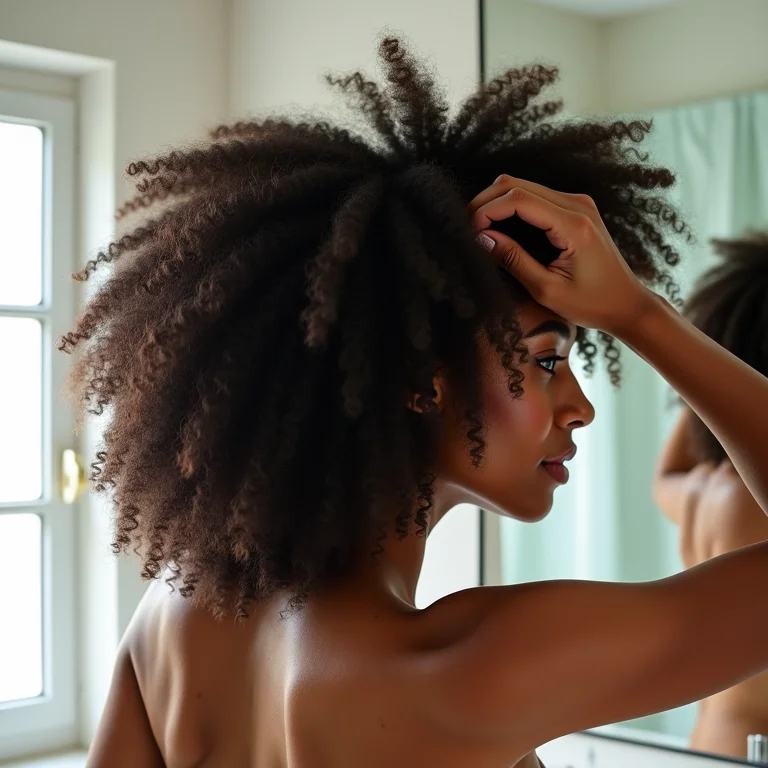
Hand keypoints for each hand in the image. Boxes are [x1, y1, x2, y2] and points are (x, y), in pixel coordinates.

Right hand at [469, 175, 655, 333]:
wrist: (626, 304)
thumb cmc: (591, 304)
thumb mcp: (546, 290)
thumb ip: (513, 260)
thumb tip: (481, 238)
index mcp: (573, 225)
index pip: (519, 199)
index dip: (487, 210)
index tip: (468, 232)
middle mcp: (577, 205)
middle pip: (517, 184)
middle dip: (485, 202)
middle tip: (465, 228)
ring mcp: (578, 203)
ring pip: (523, 186)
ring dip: (496, 203)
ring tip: (478, 229)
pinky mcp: (575, 208)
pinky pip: (535, 196)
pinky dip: (511, 207)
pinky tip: (498, 228)